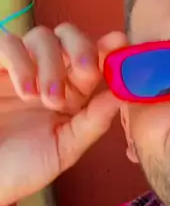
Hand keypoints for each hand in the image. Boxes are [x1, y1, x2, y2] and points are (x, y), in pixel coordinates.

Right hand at [0, 23, 127, 205]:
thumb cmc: (19, 168)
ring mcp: (19, 68)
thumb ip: (93, 123)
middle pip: (69, 37)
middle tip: (84, 70)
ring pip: (42, 37)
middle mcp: (47, 75)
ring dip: (51, 63)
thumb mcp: (63, 150)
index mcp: (71, 95)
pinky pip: (7, 42)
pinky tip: (25, 91)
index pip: (94, 61)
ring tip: (47, 99)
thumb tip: (123, 94)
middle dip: (82, 48)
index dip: (108, 48)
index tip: (119, 42)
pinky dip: (21, 61)